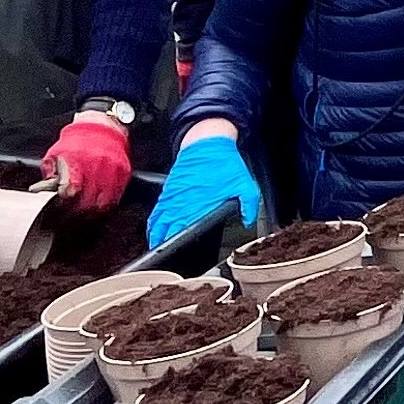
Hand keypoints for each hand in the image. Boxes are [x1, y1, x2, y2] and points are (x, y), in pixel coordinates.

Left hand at [44, 111, 134, 215]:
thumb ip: (50, 173)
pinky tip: (97, 210)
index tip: (57, 213)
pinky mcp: (123, 173)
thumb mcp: (56, 153)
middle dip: (75, 215)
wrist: (101, 125)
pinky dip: (106, 207)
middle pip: (86, 203)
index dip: (63, 207)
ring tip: (82, 219)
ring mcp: (111, 171)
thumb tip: (42, 191)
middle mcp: (96, 167)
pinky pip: (116, 198)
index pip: (70, 193)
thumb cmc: (78, 139)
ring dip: (91, 215)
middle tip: (68, 221)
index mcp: (77, 162)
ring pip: (102, 204)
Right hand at [148, 133, 263, 249]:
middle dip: (167, 246)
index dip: (181, 245)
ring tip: (158, 252)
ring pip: (158, 224)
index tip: (180, 257)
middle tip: (168, 262)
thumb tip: (249, 222)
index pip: (186, 231)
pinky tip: (154, 233)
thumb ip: (249, 205)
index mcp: (199, 204)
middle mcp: (182, 203)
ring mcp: (172, 198)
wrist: (206, 141)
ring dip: (157, 238)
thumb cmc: (223, 162)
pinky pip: (156, 212)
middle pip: (168, 231)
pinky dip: (153, 225)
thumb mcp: (244, 184)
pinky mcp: (167, 192)